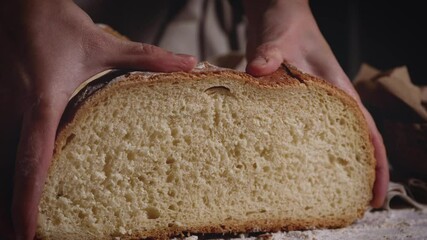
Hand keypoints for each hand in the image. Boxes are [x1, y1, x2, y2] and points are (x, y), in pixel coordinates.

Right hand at [0, 1, 195, 238]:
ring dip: (0, 197)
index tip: (25, 234)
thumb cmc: (58, 24)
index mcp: (44, 103)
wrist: (19, 3)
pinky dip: (0, 172)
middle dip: (7, 214)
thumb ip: (149, 58)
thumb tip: (189, 62)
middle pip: (5, 174)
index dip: (27, 202)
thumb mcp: (105, 45)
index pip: (33, 161)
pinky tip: (5, 186)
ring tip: (10, 229)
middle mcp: (14, 110)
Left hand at [243, 0, 388, 207]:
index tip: (376, 191)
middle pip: (347, 143)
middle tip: (352, 207)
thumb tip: (259, 68)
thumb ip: (271, 52)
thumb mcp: (282, 35)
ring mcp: (307, 106)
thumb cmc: (287, 24)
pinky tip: (281, 168)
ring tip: (316, 197)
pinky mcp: (288, 105)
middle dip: (353, 175)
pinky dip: (294, 152)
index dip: (375, 162)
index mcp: (336, 89)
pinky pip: (295, 133)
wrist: (275, 16)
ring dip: (323, 168)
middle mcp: (325, 102)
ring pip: (321, 142)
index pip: (364, 129)